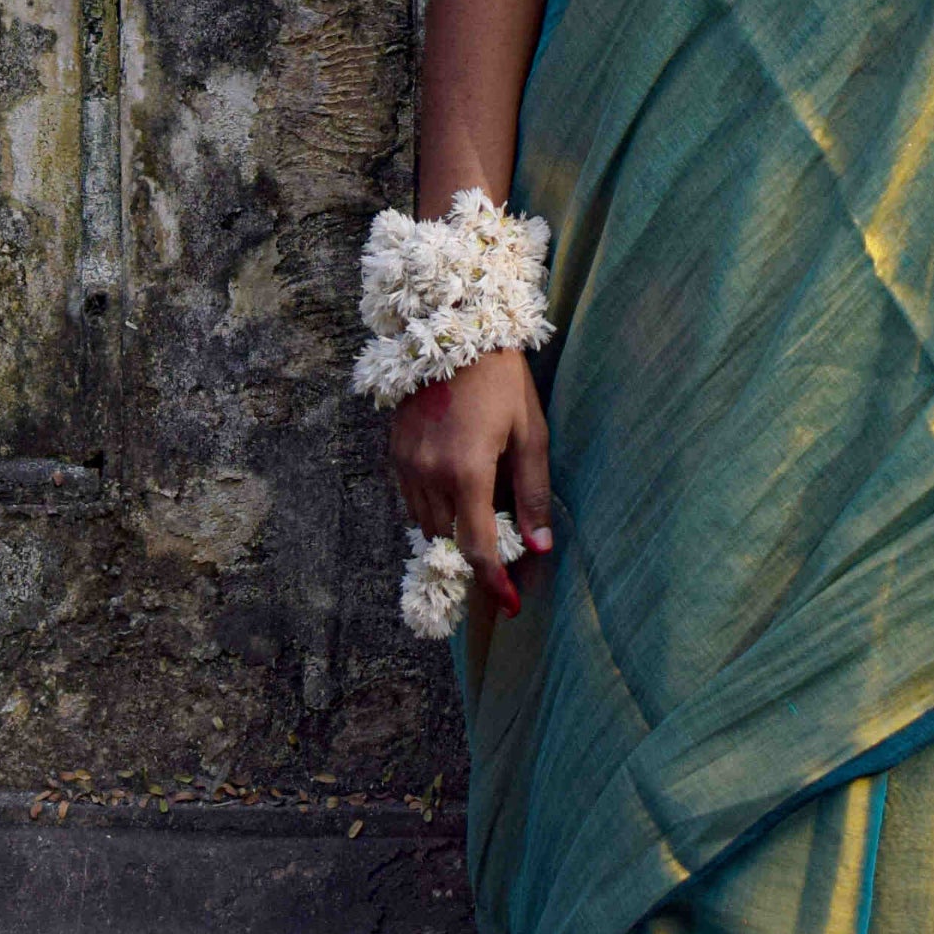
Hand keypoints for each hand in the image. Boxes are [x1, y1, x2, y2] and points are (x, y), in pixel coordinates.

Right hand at [390, 349, 552, 620]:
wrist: (452, 328)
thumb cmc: (501, 379)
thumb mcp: (530, 433)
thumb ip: (532, 492)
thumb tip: (540, 547)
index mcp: (467, 472)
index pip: (478, 547)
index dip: (494, 582)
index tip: (508, 605)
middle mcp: (428, 474)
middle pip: (449, 541)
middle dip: (474, 550)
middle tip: (504, 541)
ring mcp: (405, 463)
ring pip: (425, 523)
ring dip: (451, 529)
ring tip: (479, 509)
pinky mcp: (392, 451)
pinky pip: (409, 499)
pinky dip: (432, 506)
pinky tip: (454, 486)